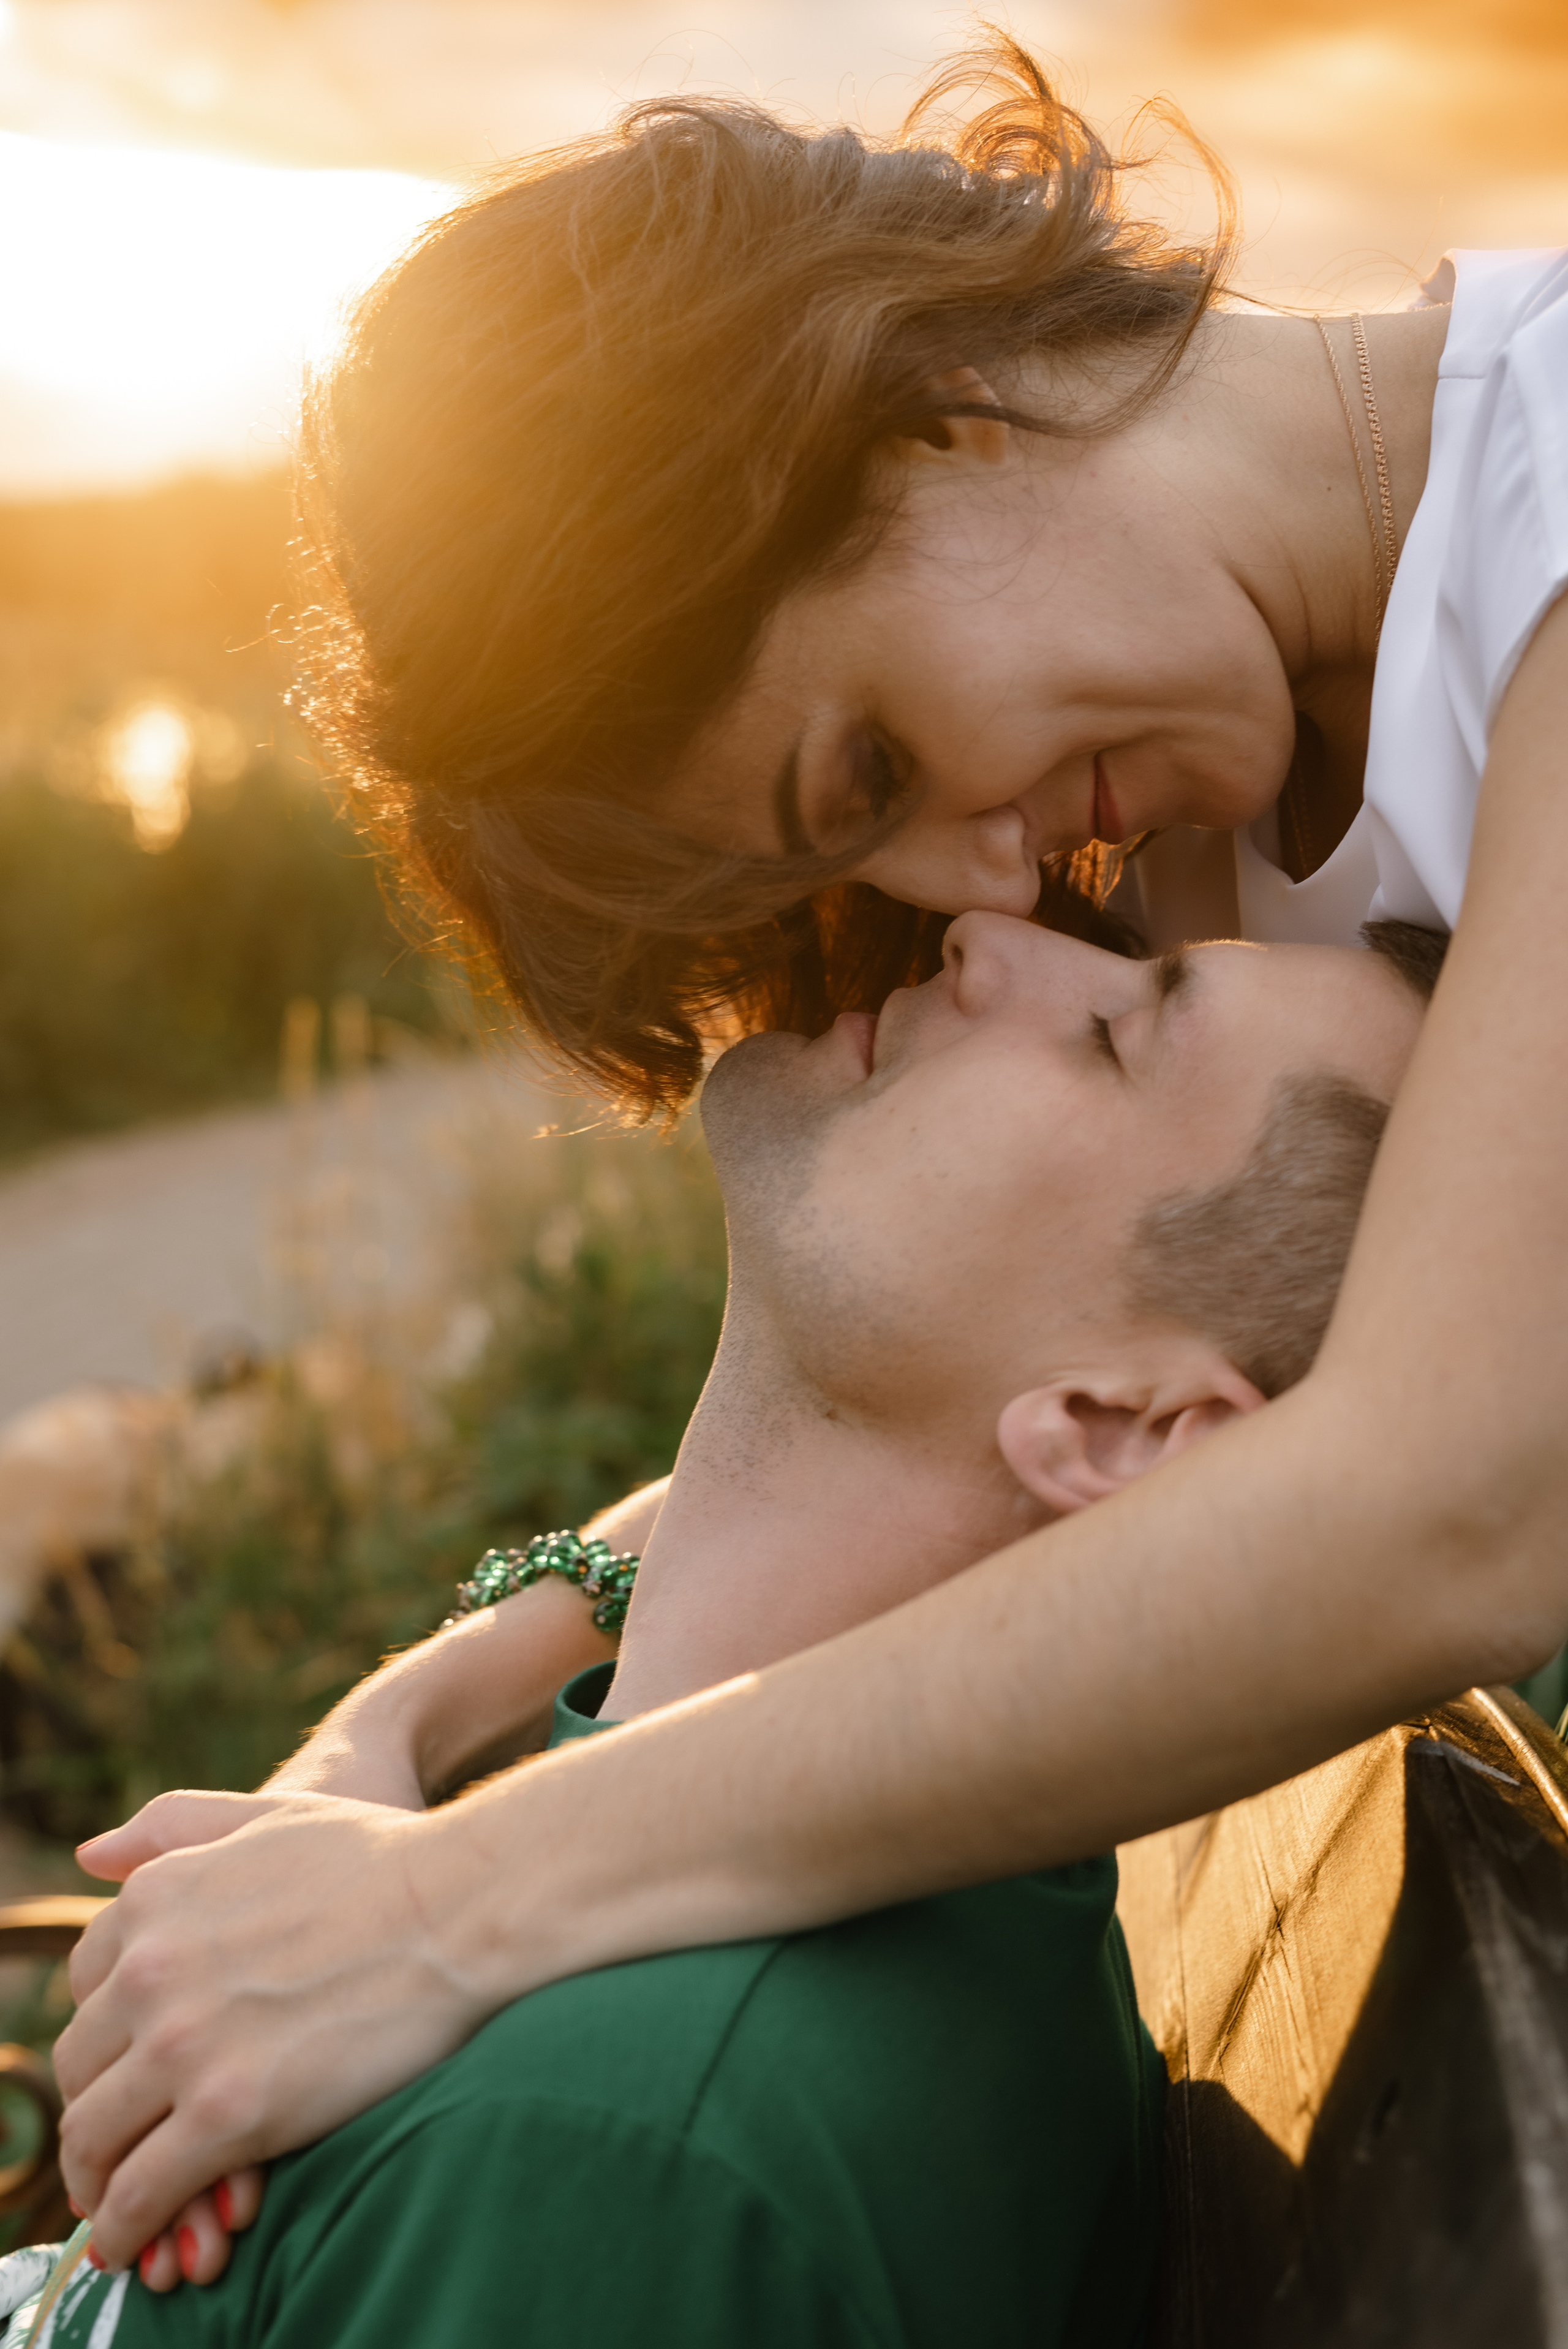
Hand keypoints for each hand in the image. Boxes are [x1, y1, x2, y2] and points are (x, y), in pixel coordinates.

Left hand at [57, 1794, 481, 2269]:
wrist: (458, 1906)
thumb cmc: (379, 1857)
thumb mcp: (267, 1814)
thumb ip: (176, 1825)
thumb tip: (89, 1854)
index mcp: (154, 1898)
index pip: (85, 1987)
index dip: (105, 2033)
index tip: (127, 2065)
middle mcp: (150, 1969)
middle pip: (82, 2065)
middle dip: (95, 2109)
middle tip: (117, 2146)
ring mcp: (183, 2043)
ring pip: (95, 2136)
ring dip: (94, 2180)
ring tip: (114, 2206)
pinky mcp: (227, 2113)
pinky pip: (141, 2191)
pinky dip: (125, 2225)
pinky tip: (135, 2238)